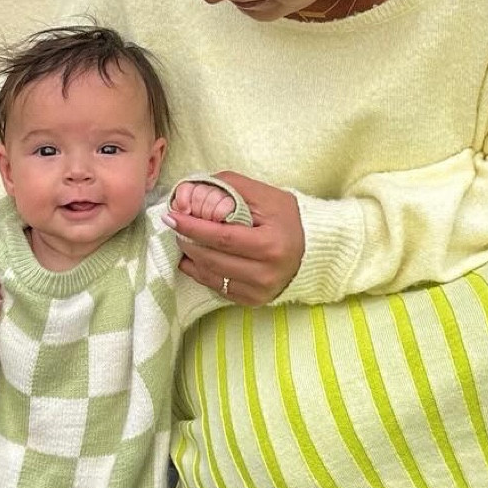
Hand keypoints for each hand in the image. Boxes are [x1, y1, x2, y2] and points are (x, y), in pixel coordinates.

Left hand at [163, 173, 304, 307]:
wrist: (314, 248)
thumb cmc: (288, 217)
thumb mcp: (264, 195)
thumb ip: (230, 186)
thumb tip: (193, 187)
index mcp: (271, 245)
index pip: (222, 238)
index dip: (193, 228)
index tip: (172, 217)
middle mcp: (266, 273)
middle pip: (213, 259)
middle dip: (188, 241)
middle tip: (175, 226)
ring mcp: (260, 291)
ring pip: (212, 276)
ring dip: (191, 257)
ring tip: (184, 240)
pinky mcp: (255, 300)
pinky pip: (219, 288)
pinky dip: (202, 272)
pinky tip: (195, 259)